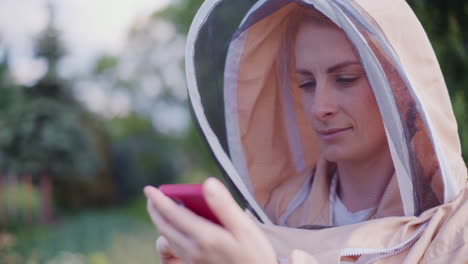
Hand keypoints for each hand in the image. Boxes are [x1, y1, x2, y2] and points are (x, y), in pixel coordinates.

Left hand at [144, 177, 276, 263]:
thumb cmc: (255, 254)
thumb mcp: (244, 227)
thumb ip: (224, 205)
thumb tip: (207, 183)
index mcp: (204, 237)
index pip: (173, 214)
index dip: (159, 200)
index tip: (148, 189)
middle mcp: (194, 250)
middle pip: (165, 227)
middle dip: (155, 210)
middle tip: (150, 196)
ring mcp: (194, 260)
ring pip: (168, 239)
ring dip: (161, 222)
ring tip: (161, 209)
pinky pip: (176, 247)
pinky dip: (169, 233)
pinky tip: (178, 228)